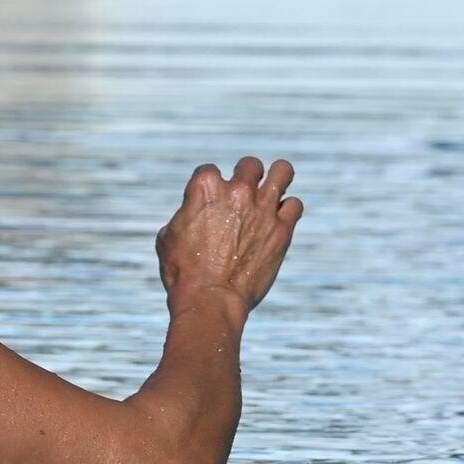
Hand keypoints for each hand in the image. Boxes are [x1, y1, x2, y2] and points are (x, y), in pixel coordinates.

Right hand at [155, 157, 302, 315]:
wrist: (210, 297)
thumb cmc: (182, 271)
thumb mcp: (168, 236)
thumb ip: (185, 215)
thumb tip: (193, 215)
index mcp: (205, 187)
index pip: (209, 170)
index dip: (207, 186)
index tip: (208, 201)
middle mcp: (237, 191)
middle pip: (250, 165)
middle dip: (246, 175)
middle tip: (244, 192)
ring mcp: (263, 208)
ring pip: (283, 171)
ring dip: (278, 177)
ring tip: (275, 186)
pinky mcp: (282, 229)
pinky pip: (294, 205)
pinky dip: (287, 210)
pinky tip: (278, 218)